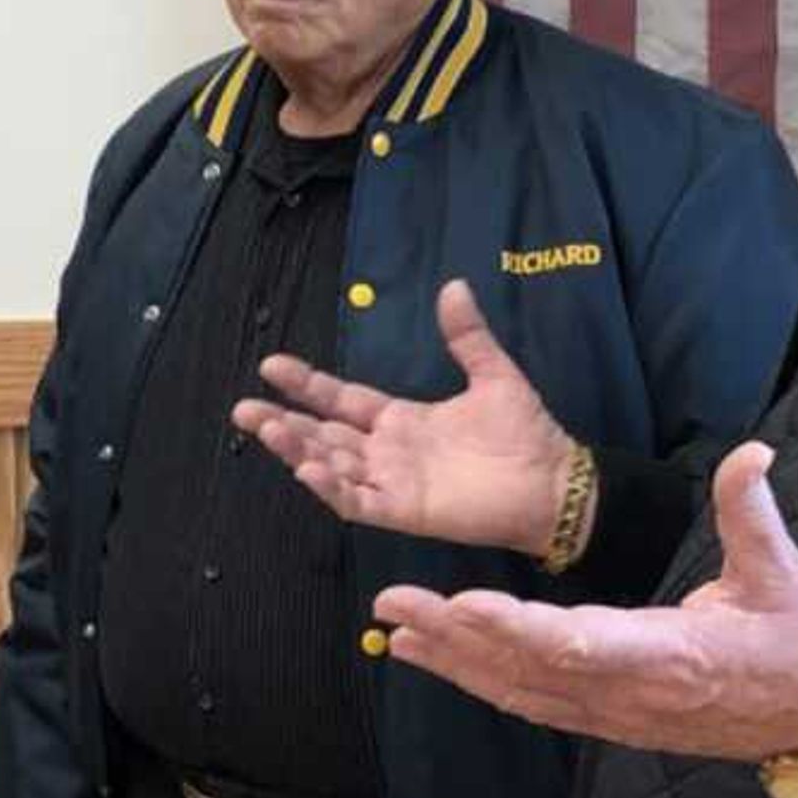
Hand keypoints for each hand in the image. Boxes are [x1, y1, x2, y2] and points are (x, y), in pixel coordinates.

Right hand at [233, 278, 576, 555]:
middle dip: (282, 421)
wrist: (554, 481)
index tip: (271, 364)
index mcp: (401, 420)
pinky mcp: (405, 511)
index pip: (341, 399)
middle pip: (323, 434)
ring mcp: (393, 483)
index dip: (307, 384)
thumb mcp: (493, 374)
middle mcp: (388, 452)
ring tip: (264, 428)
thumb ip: (467, 335)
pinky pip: (359, 502)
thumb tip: (454, 285)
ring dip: (297, 449)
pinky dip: (332, 488)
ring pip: (331, 465)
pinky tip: (307, 468)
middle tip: (243, 408)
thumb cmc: (525, 434)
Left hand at [370, 441, 797, 761]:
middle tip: (393, 605)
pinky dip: (483, 683)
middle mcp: (633, 693)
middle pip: (530, 669)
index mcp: (675, 654)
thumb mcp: (788, 573)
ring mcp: (618, 715)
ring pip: (521, 692)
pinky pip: (535, 705)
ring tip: (394, 630)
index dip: (520, 627)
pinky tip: (439, 662)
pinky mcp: (612, 722)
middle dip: (458, 638)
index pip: (585, 642)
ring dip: (455, 664)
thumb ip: (753, 512)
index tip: (466, 604)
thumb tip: (752, 448)